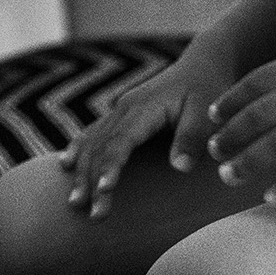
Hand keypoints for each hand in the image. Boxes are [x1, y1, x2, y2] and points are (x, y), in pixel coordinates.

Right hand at [59, 44, 236, 218]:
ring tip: (74, 202)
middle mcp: (125, 108)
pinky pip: (94, 134)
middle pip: (99, 146)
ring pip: (91, 142)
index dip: (110, 166)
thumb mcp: (207, 112)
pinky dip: (79, 150)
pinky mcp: (122, 115)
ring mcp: (120, 111)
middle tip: (85, 210)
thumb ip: (193, 138)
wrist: (204, 65)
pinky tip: (66, 166)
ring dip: (81, 171)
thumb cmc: (208, 89)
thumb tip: (180, 167)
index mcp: (143, 108)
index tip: (104, 191)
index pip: (120, 142)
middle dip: (89, 179)